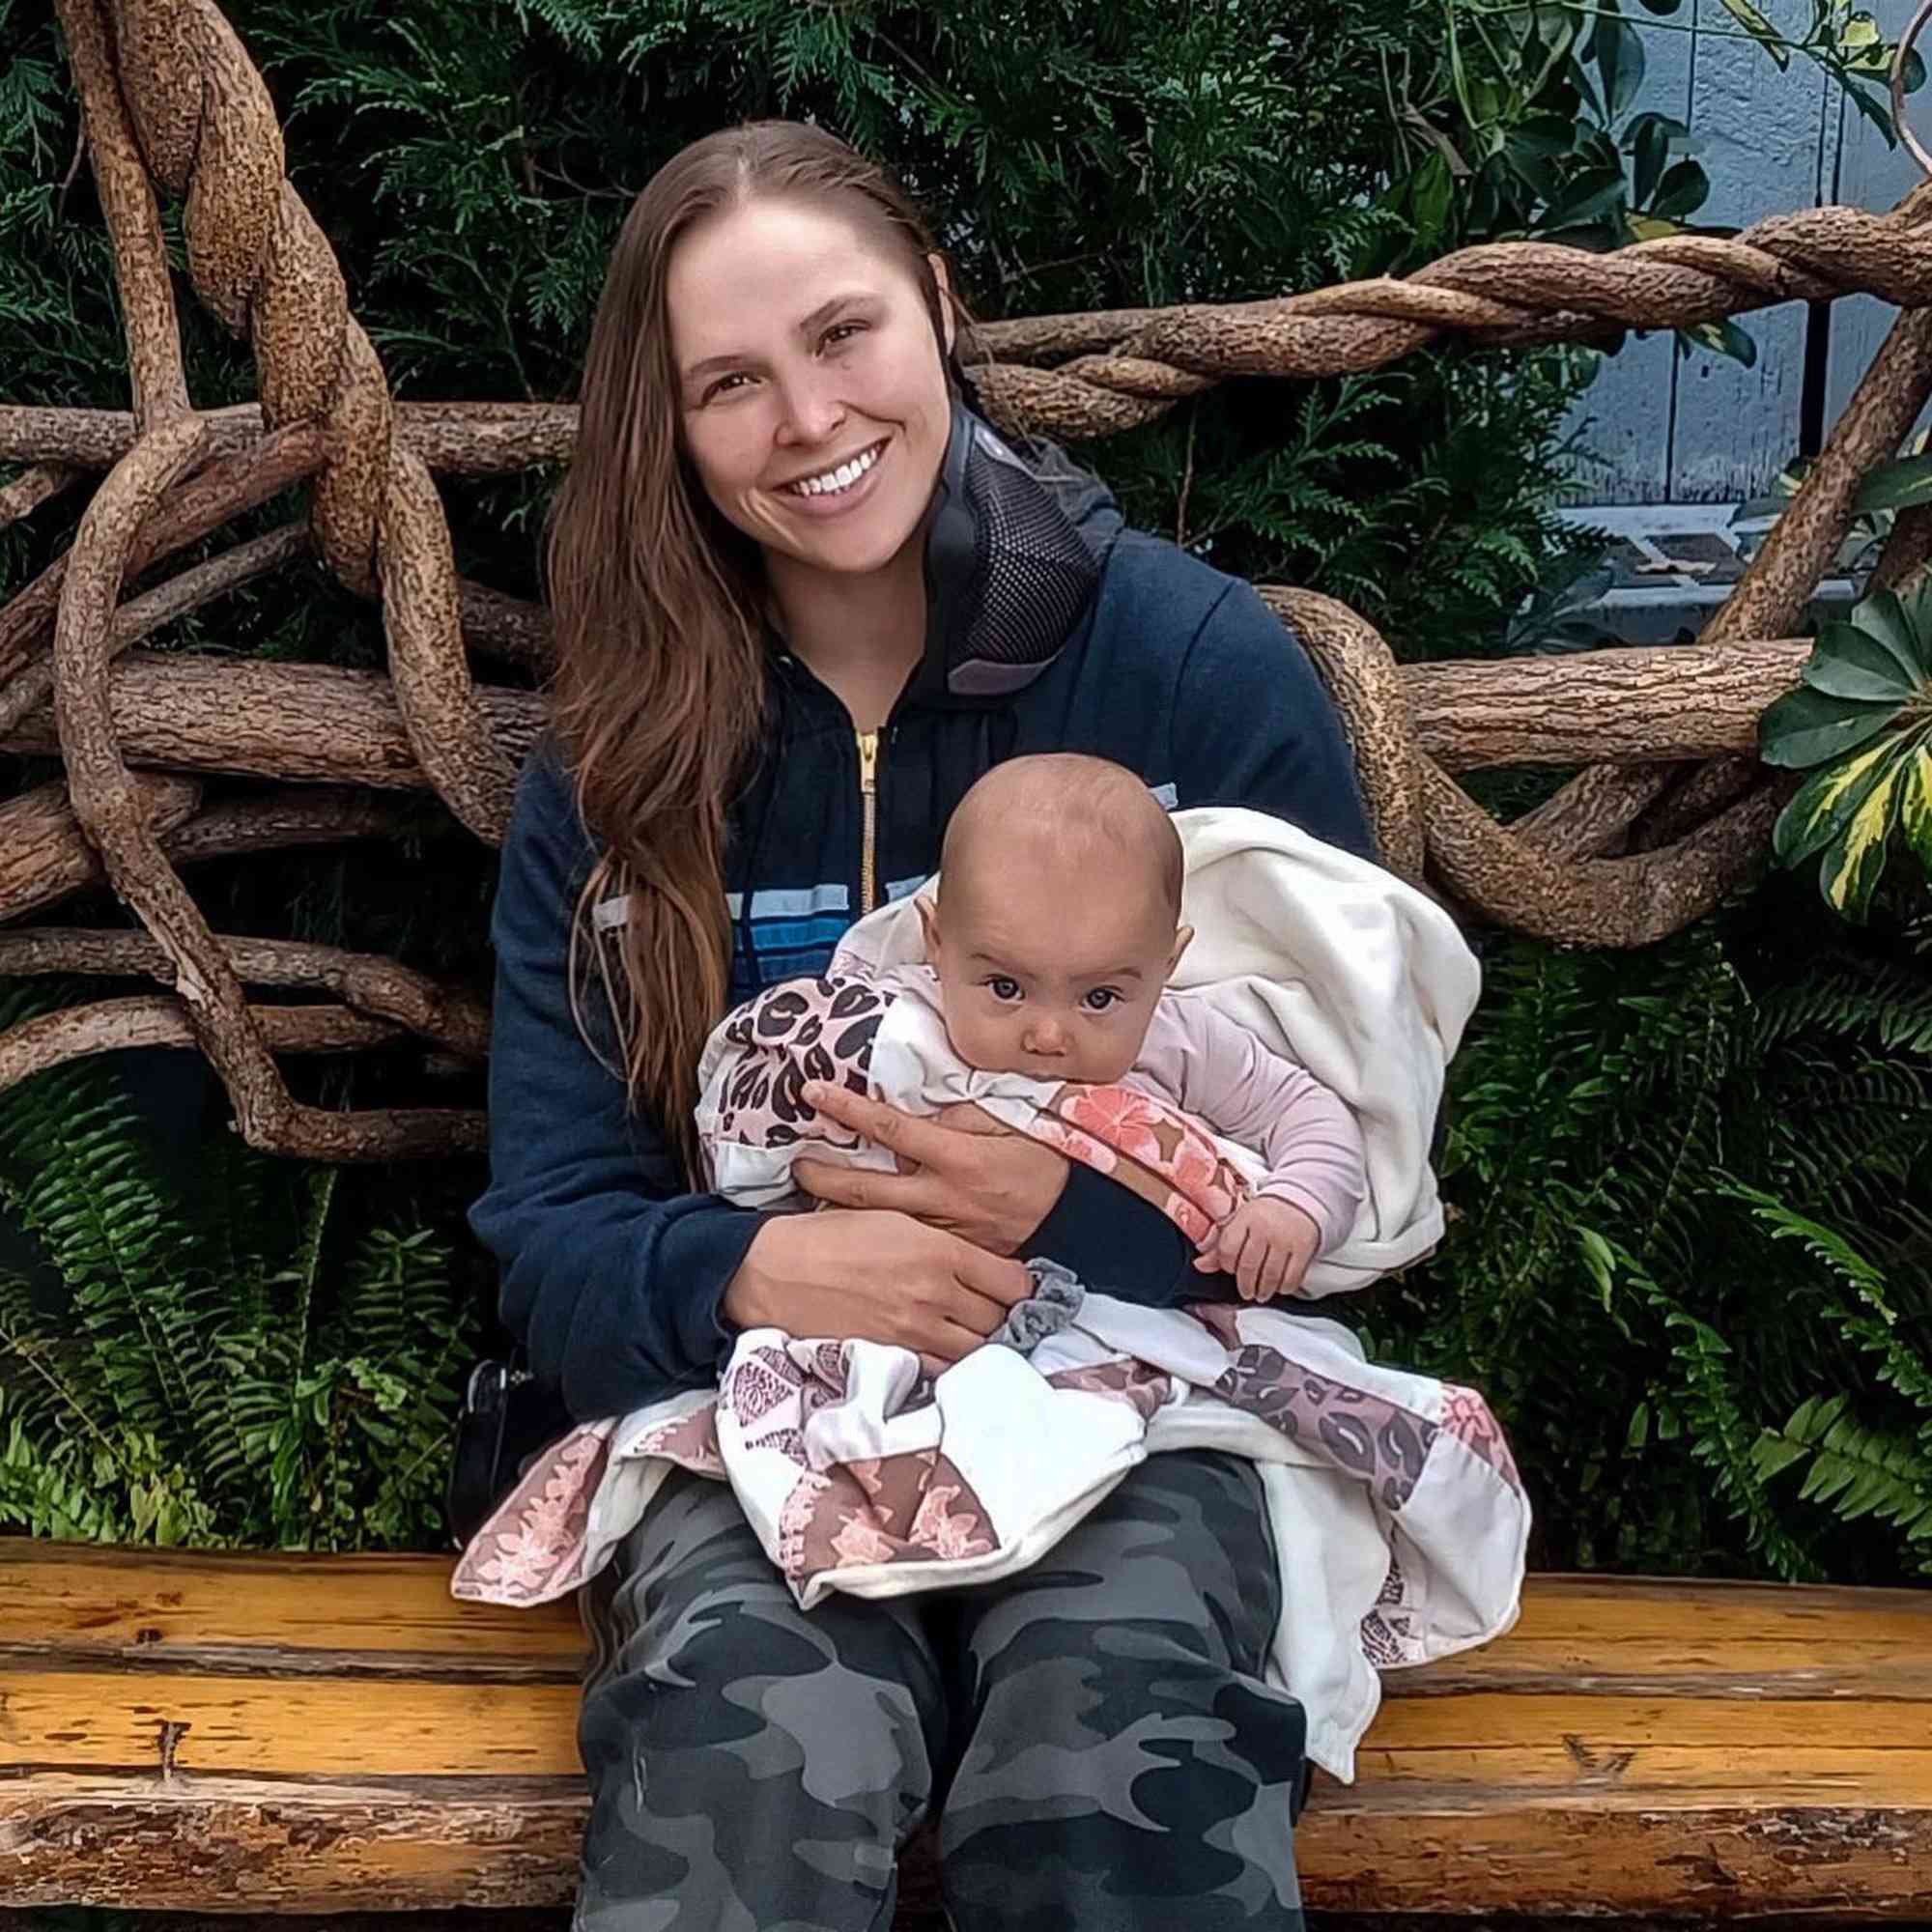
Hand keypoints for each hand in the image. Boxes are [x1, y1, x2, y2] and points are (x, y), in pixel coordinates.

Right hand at [723, 1208, 1031, 1376]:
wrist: (775, 1270)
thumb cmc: (830, 1236)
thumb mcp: (893, 1219)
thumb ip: (940, 1242)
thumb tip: (975, 1261)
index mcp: (941, 1250)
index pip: (1012, 1280)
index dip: (1021, 1287)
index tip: (1016, 1288)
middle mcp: (936, 1292)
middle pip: (1001, 1319)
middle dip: (1006, 1318)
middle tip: (1000, 1315)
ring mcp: (915, 1329)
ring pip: (978, 1351)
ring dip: (982, 1346)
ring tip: (976, 1338)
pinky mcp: (893, 1355)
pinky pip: (942, 1371)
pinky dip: (951, 1367)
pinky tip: (946, 1357)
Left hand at [792, 1084, 1068, 1256]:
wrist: (1080, 1208)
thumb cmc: (1041, 1154)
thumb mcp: (1005, 1118)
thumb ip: (958, 1115)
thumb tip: (917, 1112)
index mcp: (958, 1157)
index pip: (890, 1128)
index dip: (847, 1108)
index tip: (813, 1091)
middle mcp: (945, 1197)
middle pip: (867, 1188)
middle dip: (823, 1176)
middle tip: (795, 1164)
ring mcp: (947, 1231)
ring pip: (880, 1223)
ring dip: (839, 1212)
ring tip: (806, 1199)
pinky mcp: (954, 1254)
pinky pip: (908, 1245)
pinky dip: (876, 1237)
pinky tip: (849, 1232)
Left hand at [1194, 1196, 1320, 1301]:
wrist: (1300, 1202)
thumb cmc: (1264, 1216)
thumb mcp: (1239, 1223)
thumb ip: (1219, 1244)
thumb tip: (1200, 1265)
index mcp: (1245, 1217)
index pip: (1227, 1250)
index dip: (1226, 1266)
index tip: (1231, 1270)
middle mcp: (1264, 1227)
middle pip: (1248, 1266)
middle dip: (1245, 1285)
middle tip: (1247, 1291)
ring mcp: (1285, 1238)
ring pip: (1270, 1275)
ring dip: (1263, 1290)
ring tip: (1261, 1294)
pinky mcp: (1304, 1248)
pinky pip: (1292, 1277)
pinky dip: (1284, 1288)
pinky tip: (1279, 1287)